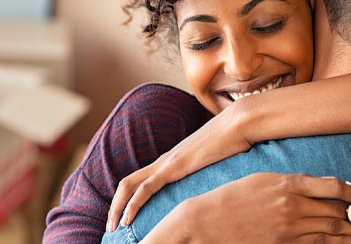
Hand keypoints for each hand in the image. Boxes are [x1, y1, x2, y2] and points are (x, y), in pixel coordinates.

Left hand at [108, 105, 252, 229]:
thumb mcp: (217, 164)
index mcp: (171, 161)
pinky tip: (127, 219)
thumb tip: (217, 188)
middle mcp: (164, 161)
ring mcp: (167, 163)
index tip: (124, 218)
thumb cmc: (234, 143)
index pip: (140, 180)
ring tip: (113, 227)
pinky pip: (146, 187)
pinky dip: (133, 204)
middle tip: (110, 227)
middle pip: (127, 183)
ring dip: (117, 207)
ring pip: (130, 185)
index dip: (127, 199)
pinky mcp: (174, 166)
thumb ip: (208, 174)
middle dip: (115, 206)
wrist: (240, 123)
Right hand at [140, 173, 350, 243]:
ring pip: (334, 232)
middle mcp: (293, 206)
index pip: (334, 187)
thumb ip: (291, 183)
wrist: (207, 221)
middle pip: (339, 211)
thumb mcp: (262, 179)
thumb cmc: (232, 197)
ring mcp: (290, 229)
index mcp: (288, 184)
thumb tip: (319, 189)